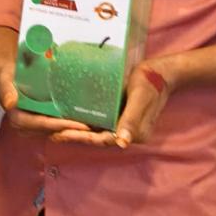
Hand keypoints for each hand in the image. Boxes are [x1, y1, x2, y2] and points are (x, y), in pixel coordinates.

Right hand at [0, 27, 90, 137]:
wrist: (8, 71)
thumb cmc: (7, 74)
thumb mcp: (4, 78)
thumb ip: (5, 90)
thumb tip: (10, 104)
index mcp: (17, 118)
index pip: (41, 125)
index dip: (60, 126)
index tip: (77, 125)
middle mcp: (25, 125)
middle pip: (51, 130)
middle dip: (70, 129)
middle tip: (91, 126)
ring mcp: (33, 124)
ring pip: (55, 129)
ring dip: (71, 128)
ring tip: (91, 124)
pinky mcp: (40, 120)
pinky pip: (55, 123)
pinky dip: (68, 122)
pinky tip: (82, 119)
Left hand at [50, 60, 171, 148]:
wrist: (162, 73)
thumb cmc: (150, 82)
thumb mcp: (139, 98)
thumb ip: (131, 120)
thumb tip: (123, 143)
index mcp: (134, 134)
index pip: (104, 140)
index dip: (83, 138)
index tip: (63, 135)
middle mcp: (129, 134)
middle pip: (99, 138)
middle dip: (77, 137)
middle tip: (54, 135)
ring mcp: (125, 126)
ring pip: (99, 132)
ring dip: (80, 132)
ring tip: (59, 131)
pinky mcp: (122, 116)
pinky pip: (103, 124)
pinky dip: (88, 124)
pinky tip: (74, 121)